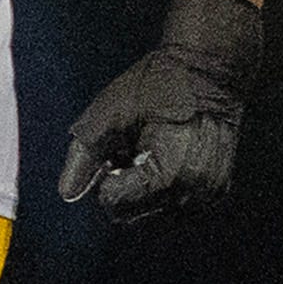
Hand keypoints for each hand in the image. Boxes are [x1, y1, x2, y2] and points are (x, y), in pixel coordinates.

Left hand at [63, 0, 264, 218]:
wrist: (211, 69)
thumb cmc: (162, 83)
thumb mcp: (111, 113)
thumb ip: (84, 155)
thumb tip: (67, 192)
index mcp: (171, 175)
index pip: (115, 204)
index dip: (105, 176)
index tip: (117, 147)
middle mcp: (194, 193)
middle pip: (132, 214)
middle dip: (123, 184)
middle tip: (131, 146)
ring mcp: (208, 195)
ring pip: (152, 213)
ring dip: (141, 188)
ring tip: (149, 149)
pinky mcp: (215, 192)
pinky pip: (172, 205)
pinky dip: (161, 187)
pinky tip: (164, 156)